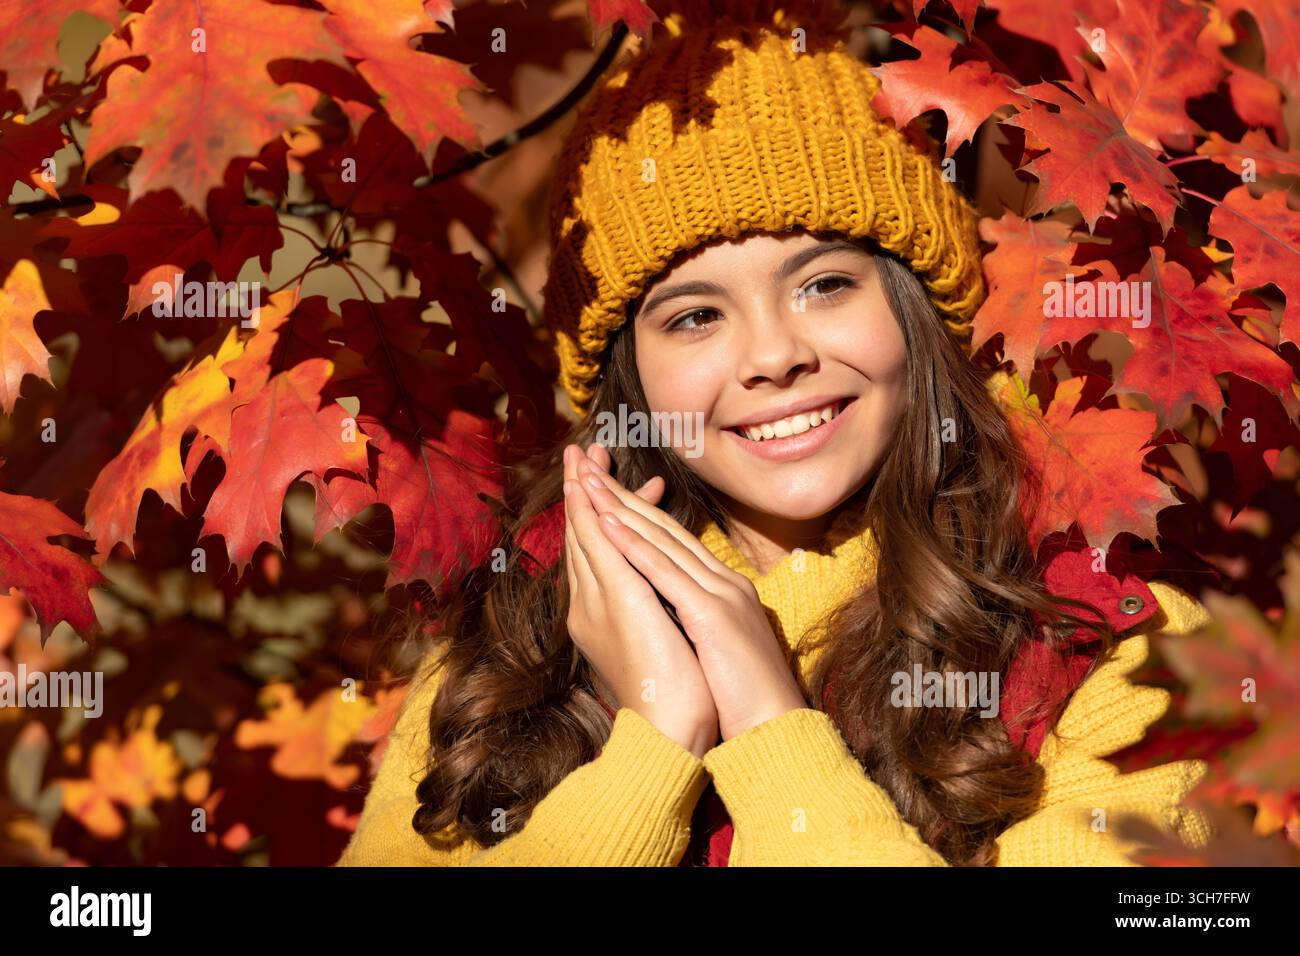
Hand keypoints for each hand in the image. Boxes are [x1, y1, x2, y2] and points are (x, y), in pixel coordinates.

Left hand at [576, 455, 807, 741]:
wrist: (776, 727)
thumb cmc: (744, 696)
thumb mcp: (718, 644)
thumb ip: (699, 617)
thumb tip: (672, 607)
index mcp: (722, 587)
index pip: (671, 538)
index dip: (637, 508)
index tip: (604, 486)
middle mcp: (721, 580)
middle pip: (662, 527)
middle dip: (622, 493)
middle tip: (587, 461)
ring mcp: (718, 593)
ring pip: (661, 540)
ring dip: (620, 507)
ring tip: (587, 479)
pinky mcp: (711, 614)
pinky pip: (665, 572)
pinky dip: (635, 545)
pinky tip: (608, 524)